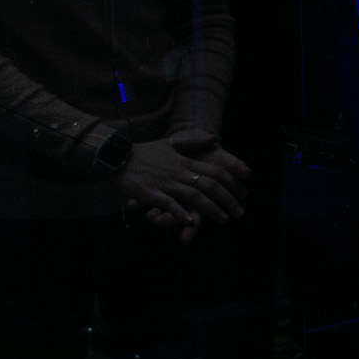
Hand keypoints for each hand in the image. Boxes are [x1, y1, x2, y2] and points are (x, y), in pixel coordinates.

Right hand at [121, 131, 248, 240]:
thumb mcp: (170, 143)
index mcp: (185, 161)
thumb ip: (193, 141)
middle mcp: (179, 172)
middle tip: (239, 212)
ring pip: (194, 196)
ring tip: (224, 219)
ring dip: (210, 208)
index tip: (242, 192)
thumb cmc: (144, 152)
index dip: (230, 182)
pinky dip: (180, 212)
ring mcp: (165, 183)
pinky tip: (190, 220)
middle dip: (227, 199)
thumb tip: (214, 137)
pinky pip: (168, 204)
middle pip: (209, 186)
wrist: (117, 158)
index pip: (214, 171)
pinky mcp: (151, 193)